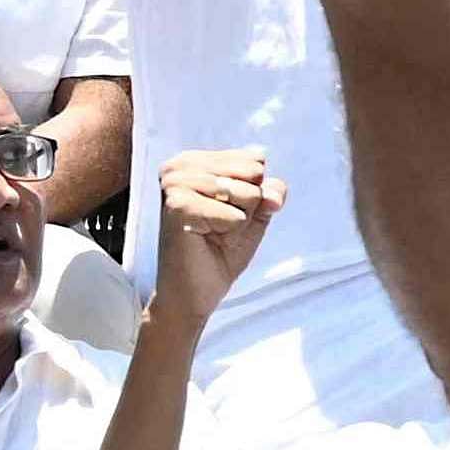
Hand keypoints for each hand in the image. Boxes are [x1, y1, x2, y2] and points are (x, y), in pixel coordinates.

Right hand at [152, 148, 283, 319]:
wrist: (196, 289)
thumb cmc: (221, 249)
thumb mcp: (255, 212)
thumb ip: (270, 191)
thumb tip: (273, 192)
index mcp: (195, 160)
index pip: (254, 160)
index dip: (254, 192)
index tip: (227, 212)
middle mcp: (180, 166)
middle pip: (252, 172)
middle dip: (248, 205)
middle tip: (220, 226)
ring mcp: (176, 184)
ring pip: (246, 192)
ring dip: (239, 220)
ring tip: (214, 232)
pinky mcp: (178, 205)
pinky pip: (235, 214)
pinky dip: (230, 231)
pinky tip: (206, 238)